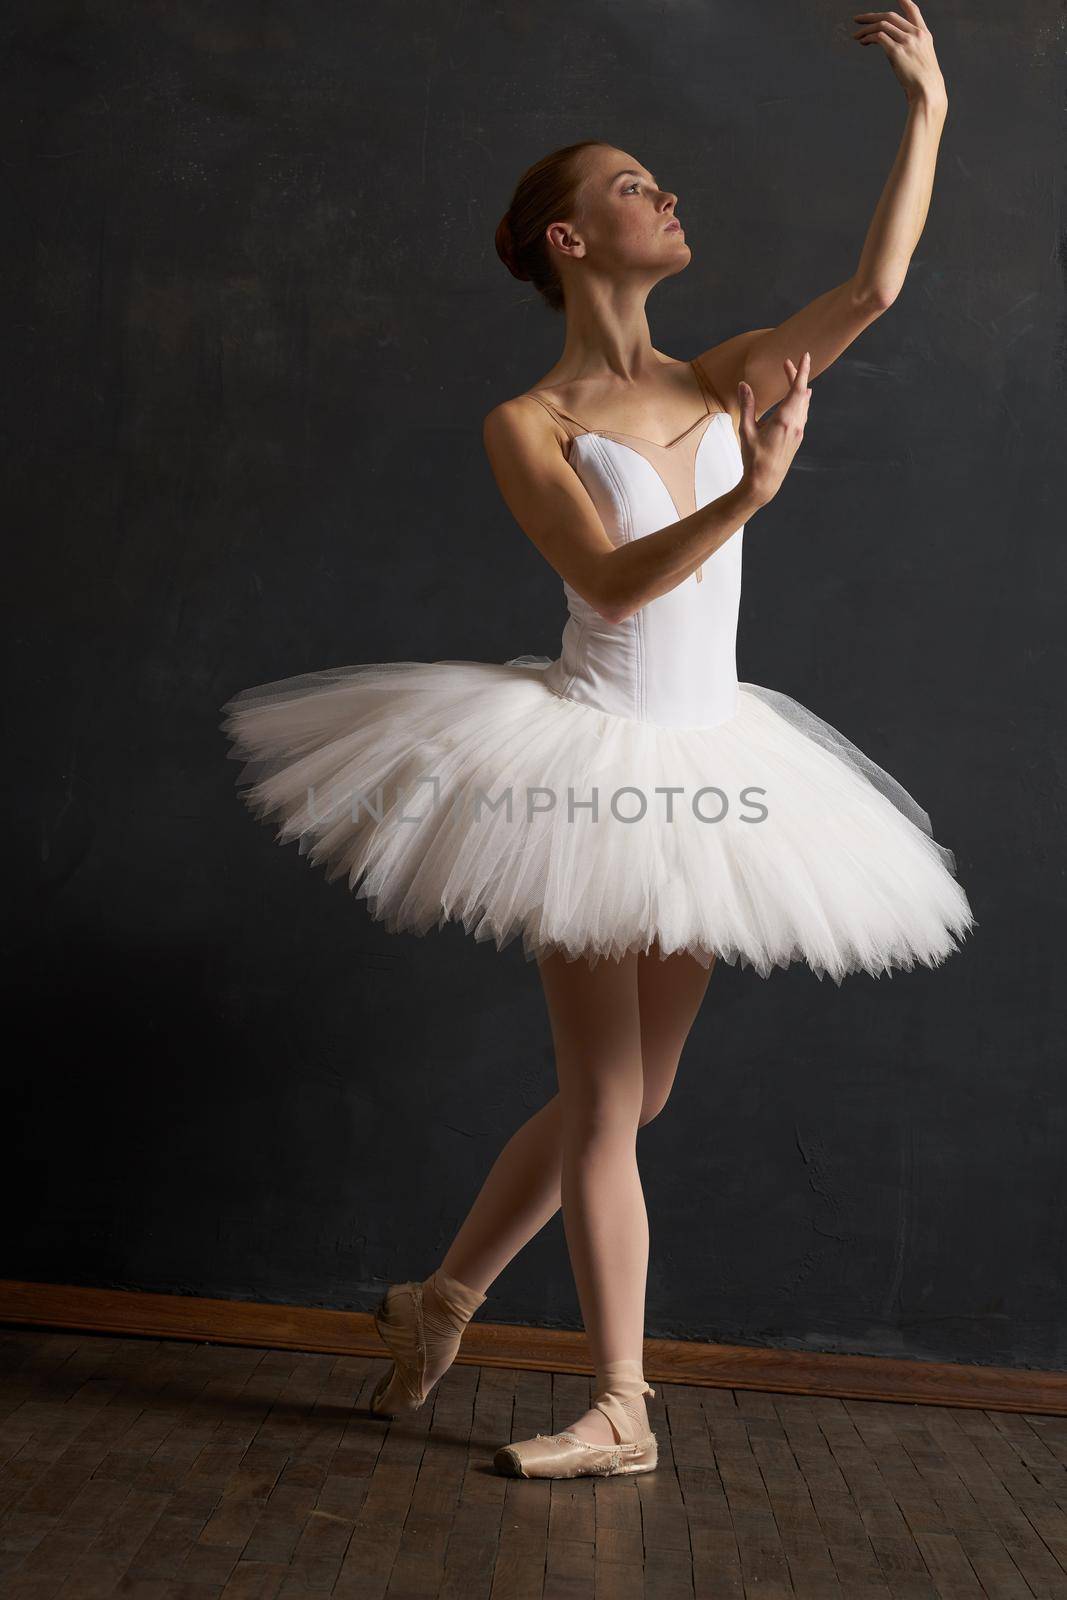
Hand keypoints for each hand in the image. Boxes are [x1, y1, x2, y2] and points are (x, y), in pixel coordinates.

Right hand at [737, 352, 811, 507]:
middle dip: (796, 376)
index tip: (804, 356)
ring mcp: (798, 432)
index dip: (801, 370)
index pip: (797, 388)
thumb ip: (747, 405)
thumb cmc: (753, 458)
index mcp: (785, 419)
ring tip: (793, 378)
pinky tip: (798, 401)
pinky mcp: (797, 438)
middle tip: (787, 363)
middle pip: (801, 393)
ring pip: (804, 404)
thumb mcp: (746, 430)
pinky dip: (800, 402)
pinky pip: (802, 414)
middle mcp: (796, 424)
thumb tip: (744, 384)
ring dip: (798, 389)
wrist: (765, 483)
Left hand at [853, 2, 946, 106]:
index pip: (913, 10)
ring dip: (866, 29)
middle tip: (858, 19)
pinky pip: (879, 37)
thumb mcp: (922, 59)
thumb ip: (912, 48)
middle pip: (890, 16)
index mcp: (924, 34)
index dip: (903, 1)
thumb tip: (893, 49)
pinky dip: (868, 37)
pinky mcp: (897, 51)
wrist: (927, 90)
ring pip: (882, 25)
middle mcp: (915, 34)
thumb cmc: (923, 81)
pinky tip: (863, 42)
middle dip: (872, 16)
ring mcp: (907, 41)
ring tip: (856, 36)